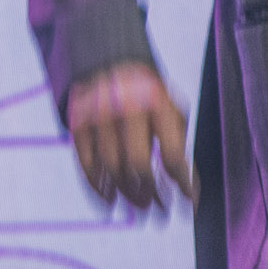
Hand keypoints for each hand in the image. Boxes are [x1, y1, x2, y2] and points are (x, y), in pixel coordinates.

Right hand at [67, 60, 196, 211]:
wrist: (108, 59)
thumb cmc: (150, 95)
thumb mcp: (170, 109)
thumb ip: (178, 144)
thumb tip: (187, 191)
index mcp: (157, 104)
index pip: (172, 154)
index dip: (183, 183)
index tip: (190, 202)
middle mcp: (126, 108)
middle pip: (138, 164)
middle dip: (151, 193)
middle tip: (159, 209)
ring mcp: (98, 115)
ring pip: (112, 168)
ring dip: (127, 194)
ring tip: (140, 205)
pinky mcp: (77, 122)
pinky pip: (86, 163)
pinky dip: (97, 186)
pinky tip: (110, 199)